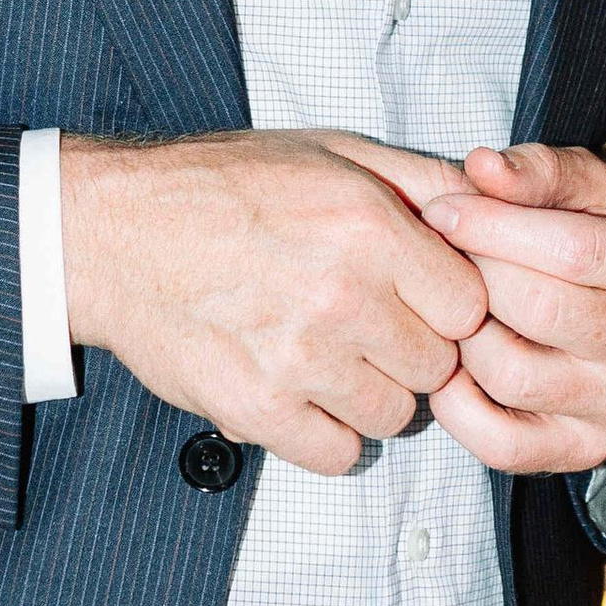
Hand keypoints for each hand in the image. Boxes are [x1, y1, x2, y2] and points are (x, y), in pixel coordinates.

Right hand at [59, 132, 489, 476]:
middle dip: (413, 352)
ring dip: (370, 395)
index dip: (450, 307)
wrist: (114, 232)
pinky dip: (324, 433)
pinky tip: (301, 393)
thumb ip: (421, 180)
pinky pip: (336, 453)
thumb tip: (491, 208)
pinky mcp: (256, 406)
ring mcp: (299, 357)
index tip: (420, 300)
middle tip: (370, 328)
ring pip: (393, 415)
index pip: (471, 307)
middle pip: (438, 366)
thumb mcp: (333, 152)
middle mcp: (342, 294)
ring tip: (330, 357)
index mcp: (369, 227)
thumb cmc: (224, 185)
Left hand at [390, 140, 605, 472]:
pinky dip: (458, 407)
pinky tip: (455, 363)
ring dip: (462, 336)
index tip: (443, 210)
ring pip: (512, 376)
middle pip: (538, 311)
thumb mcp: (586, 184)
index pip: (571, 251)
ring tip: (454, 305)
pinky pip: (502, 446)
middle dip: (473, 275)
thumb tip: (480, 167)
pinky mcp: (586, 449)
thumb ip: (536, 170)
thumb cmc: (603, 229)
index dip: (492, 226)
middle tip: (442, 255)